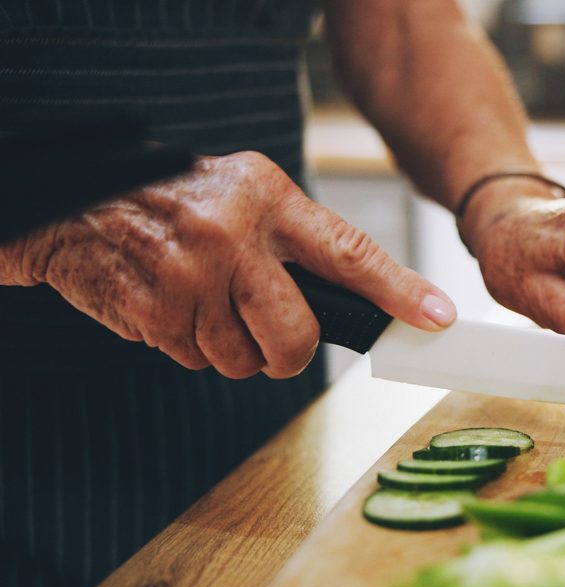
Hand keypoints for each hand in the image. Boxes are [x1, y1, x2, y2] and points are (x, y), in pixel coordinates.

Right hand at [0, 152, 455, 377]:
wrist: (73, 200)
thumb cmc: (174, 197)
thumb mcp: (245, 192)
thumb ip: (297, 240)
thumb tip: (362, 301)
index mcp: (269, 197)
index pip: (350, 252)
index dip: (399, 291)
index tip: (436, 318)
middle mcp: (234, 236)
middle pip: (297, 336)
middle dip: (287, 353)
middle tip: (268, 337)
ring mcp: (191, 276)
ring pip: (243, 360)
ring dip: (230, 348)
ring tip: (204, 300)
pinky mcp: (154, 310)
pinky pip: (195, 360)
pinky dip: (188, 344)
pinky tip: (172, 303)